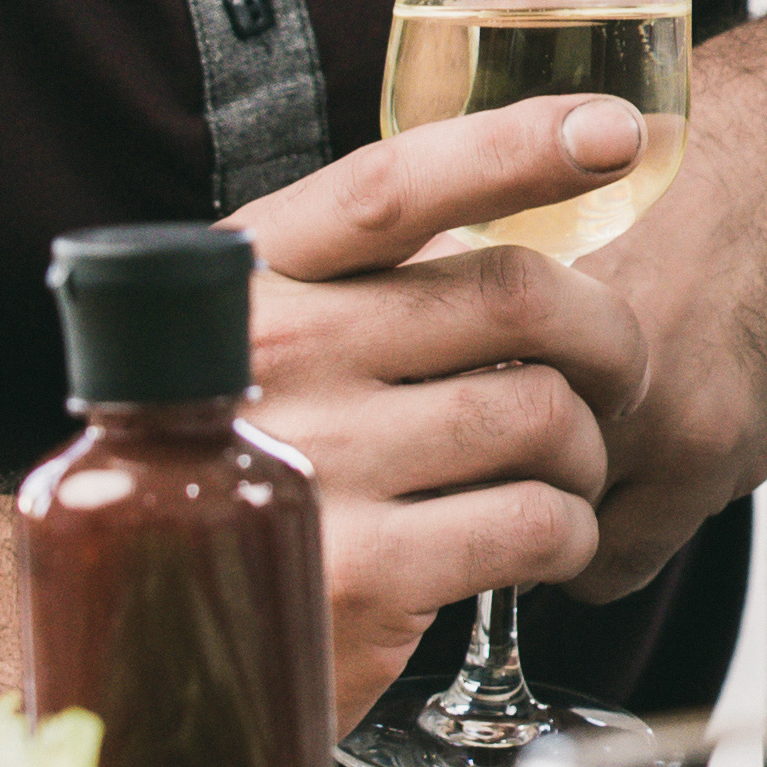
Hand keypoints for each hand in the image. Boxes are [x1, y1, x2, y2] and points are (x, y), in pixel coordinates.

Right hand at [225, 101, 656, 710]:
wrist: (151, 636)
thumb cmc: (246, 469)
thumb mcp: (262, 349)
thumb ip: (360, 284)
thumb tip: (515, 223)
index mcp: (251, 282)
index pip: (392, 187)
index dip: (513, 145)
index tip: (614, 131)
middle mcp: (274, 357)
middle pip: (513, 294)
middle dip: (606, 336)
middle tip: (615, 378)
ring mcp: (316, 466)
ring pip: (542, 412)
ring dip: (587, 448)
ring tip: (558, 474)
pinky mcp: (362, 575)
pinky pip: (537, 523)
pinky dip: (571, 532)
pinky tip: (542, 541)